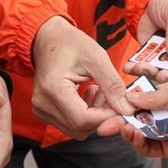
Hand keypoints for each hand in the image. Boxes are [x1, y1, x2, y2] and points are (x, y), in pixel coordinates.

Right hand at [31, 16, 130, 138]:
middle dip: (102, 116)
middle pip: (80, 128)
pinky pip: (70, 123)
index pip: (82, 119)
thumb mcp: (97, 57)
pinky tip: (91, 95)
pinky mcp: (44, 112)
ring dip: (95, 116)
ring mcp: (41, 110)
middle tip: (113, 95)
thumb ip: (111, 84)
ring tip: (101, 91)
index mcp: (53, 89)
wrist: (48, 39)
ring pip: (77, 129)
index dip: (106, 117)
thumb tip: (125, 108)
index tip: (122, 106)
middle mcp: (42, 104)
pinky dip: (86, 114)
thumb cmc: (70, 43)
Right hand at [108, 80, 167, 157]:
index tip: (109, 101)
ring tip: (121, 127)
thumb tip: (129, 98)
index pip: (137, 99)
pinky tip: (135, 135)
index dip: (123, 101)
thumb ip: (151, 97)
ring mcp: (164, 130)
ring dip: (127, 131)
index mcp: (163, 96)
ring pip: (139, 134)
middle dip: (119, 120)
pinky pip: (149, 148)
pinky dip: (139, 143)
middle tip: (106, 121)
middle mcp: (162, 113)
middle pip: (134, 118)